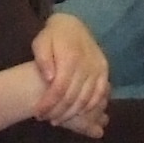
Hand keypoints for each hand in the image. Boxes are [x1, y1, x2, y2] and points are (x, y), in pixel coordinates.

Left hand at [31, 11, 111, 135]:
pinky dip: (91, 106)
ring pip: (86, 99)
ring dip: (72, 113)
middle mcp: (87, 64)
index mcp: (70, 58)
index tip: (39, 113)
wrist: (73, 24)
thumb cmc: (53, 35)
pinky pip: (100, 93)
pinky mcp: (104, 70)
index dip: (49, 104)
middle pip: (72, 97)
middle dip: (58, 112)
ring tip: (59, 119)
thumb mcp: (41, 43)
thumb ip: (43, 60)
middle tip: (47, 119)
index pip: (59, 89)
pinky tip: (79, 113)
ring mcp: (98, 68)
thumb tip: (49, 79)